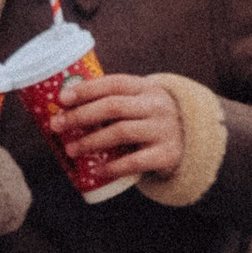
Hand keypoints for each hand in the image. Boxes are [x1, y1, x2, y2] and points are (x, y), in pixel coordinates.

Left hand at [48, 71, 187, 192]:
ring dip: (91, 141)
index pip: (114, 83)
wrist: (193, 141)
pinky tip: (97, 169)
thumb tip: (65, 107)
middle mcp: (156, 106)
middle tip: (58, 125)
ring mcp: (163, 130)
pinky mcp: (167, 154)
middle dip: (81, 116)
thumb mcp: (140, 102)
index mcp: (146, 88)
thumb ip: (114, 101)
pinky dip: (114, 166)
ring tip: (71, 149)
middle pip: (113, 107)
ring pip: (122, 132)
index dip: (86, 89)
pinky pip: (136, 161)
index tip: (62, 99)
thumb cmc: (152, 120)